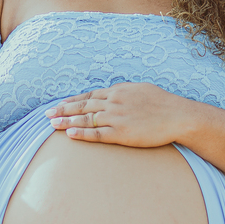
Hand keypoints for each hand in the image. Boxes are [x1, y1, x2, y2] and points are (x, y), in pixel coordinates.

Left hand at [45, 82, 187, 146]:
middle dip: (62, 110)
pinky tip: (69, 134)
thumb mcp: (140, 89)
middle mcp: (113, 102)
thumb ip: (124, 92)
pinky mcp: (121, 133)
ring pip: (85, 119)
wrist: (178, 116)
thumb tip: (113, 92)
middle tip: (46, 114)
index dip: (72, 101)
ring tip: (51, 124)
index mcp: (118, 91)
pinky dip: (82, 134)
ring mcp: (116, 118)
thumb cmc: (163, 103)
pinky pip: (97, 134)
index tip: (59, 104)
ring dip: (66, 121)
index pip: (89, 96)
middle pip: (82, 106)